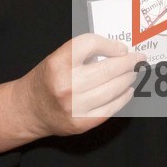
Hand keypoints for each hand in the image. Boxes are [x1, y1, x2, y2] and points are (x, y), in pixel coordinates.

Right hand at [15, 33, 139, 138]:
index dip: (110, 45)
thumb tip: (117, 52)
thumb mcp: (57, 58)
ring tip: (133, 74)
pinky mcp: (81, 122)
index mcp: (58, 63)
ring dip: (128, 79)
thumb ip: (82, 53)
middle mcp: (66, 84)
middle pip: (108, 69)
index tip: (121, 48)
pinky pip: (110, 108)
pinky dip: (123, 98)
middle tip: (138, 60)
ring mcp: (74, 106)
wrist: (29, 109)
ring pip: (113, 89)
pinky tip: (127, 91)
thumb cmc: (47, 80)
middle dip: (128, 63)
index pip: (91, 44)